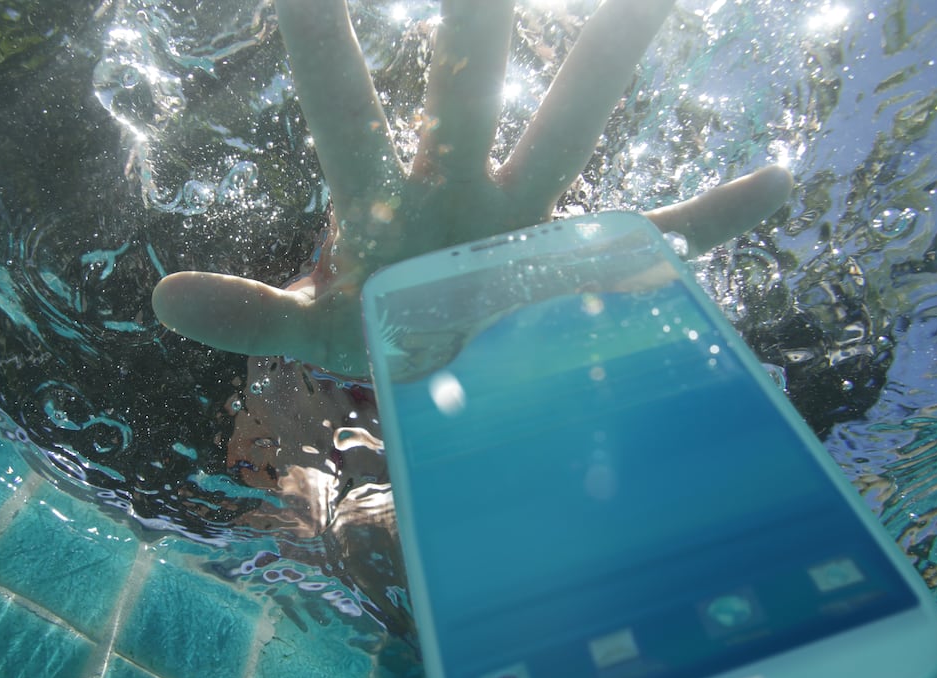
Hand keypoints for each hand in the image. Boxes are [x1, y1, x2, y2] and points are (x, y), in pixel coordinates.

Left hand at [152, 0, 792, 377]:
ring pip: (574, 127)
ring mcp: (532, 219)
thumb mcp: (314, 334)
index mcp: (387, 200)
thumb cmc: (380, 344)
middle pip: (470, 82)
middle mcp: (464, 183)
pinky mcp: (588, 264)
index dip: (317, 37)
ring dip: (610, 61)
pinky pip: (661, 237)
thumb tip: (156, 295)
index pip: (342, 104)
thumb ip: (250, 314)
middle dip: (476, 15)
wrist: (449, 381)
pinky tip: (779, 182)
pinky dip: (716, 217)